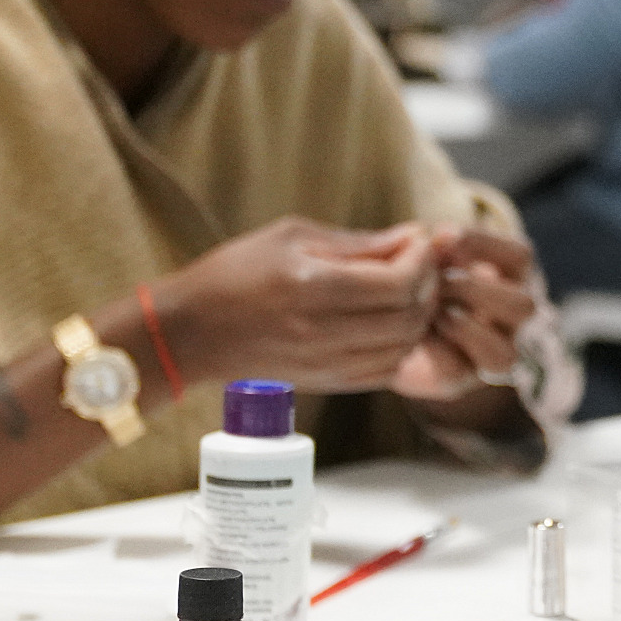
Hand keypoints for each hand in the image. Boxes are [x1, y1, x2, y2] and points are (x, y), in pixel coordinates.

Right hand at [153, 217, 440, 392]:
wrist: (192, 331)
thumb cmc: (235, 273)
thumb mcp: (290, 237)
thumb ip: (355, 242)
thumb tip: (409, 238)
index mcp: (312, 287)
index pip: (397, 282)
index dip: (421, 259)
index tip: (419, 240)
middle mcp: (322, 331)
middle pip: (409, 317)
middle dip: (428, 286)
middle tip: (421, 264)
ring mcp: (326, 363)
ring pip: (404, 347)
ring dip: (419, 318)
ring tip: (409, 291)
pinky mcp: (327, 383)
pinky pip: (385, 371)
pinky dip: (402, 346)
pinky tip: (391, 322)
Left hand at [394, 228, 541, 402]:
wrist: (383, 327)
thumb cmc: (411, 276)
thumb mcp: (422, 253)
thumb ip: (430, 244)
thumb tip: (425, 235)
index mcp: (510, 280)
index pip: (521, 258)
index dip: (483, 244)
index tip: (440, 235)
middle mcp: (509, 322)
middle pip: (524, 308)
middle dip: (477, 290)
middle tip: (439, 279)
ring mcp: (487, 356)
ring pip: (504, 354)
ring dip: (465, 328)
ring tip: (433, 312)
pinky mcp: (458, 381)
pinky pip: (457, 371)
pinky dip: (433, 348)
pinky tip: (412, 332)